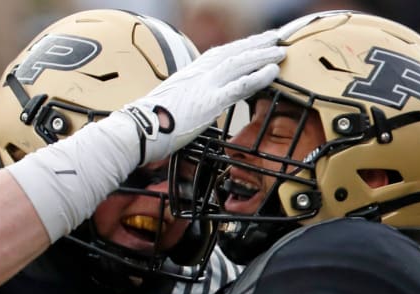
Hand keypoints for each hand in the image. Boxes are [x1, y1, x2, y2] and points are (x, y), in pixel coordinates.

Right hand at [121, 29, 286, 164]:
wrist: (137, 130)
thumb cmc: (152, 122)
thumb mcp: (174, 102)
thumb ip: (190, 97)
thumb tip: (196, 103)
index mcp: (192, 71)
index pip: (223, 53)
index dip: (244, 46)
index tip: (261, 42)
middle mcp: (199, 72)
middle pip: (235, 51)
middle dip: (259, 43)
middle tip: (281, 36)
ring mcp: (205, 84)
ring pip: (240, 63)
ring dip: (263, 55)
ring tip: (282, 49)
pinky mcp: (209, 101)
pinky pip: (239, 86)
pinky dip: (257, 77)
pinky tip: (273, 72)